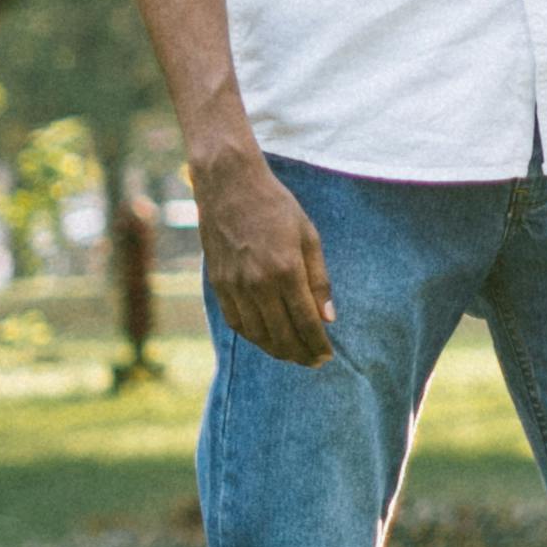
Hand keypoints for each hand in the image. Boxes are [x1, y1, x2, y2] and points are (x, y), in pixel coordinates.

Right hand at [192, 151, 331, 366]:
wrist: (229, 186)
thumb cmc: (276, 206)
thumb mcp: (308, 236)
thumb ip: (319, 280)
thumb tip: (327, 318)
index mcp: (286, 270)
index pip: (306, 322)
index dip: (318, 344)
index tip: (326, 356)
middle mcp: (258, 283)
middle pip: (282, 335)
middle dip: (301, 354)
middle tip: (313, 361)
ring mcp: (234, 286)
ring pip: (258, 335)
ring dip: (277, 350)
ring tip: (293, 354)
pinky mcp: (218, 284)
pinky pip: (236, 323)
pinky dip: (253, 337)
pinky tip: (266, 339)